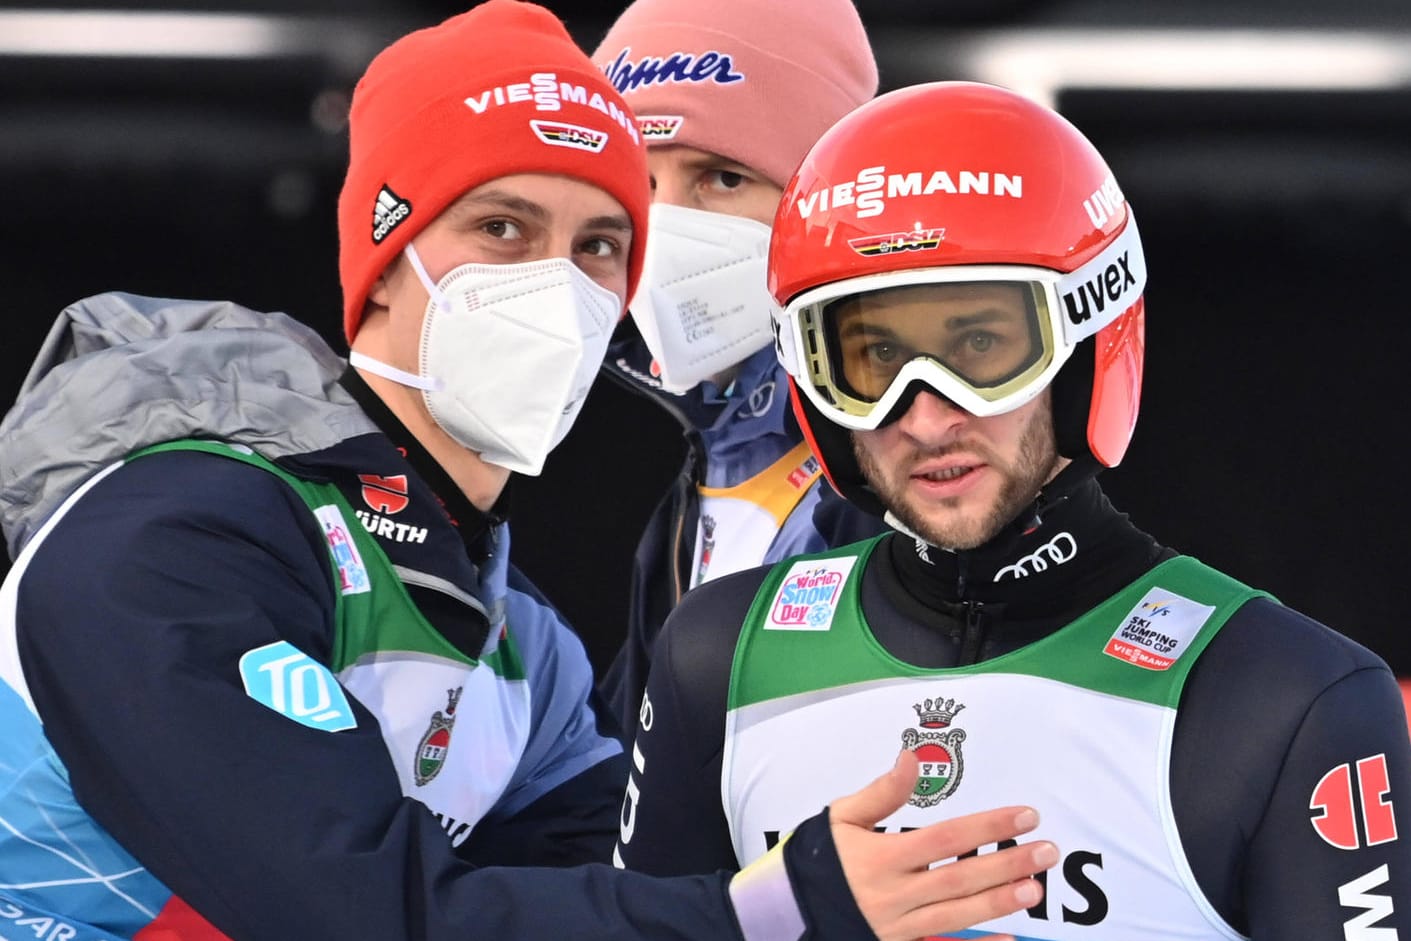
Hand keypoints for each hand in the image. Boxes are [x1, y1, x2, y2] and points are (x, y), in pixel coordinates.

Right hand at [830, 750, 1055, 940]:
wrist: (788, 908)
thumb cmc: (819, 856)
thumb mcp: (841, 817)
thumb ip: (880, 792)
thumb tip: (909, 760)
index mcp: (880, 858)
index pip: (946, 839)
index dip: (987, 826)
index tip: (1025, 816)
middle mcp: (893, 895)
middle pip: (960, 879)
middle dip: (1007, 864)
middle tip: (1048, 852)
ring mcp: (898, 926)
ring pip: (957, 916)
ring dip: (999, 903)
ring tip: (1035, 889)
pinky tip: (1008, 939)